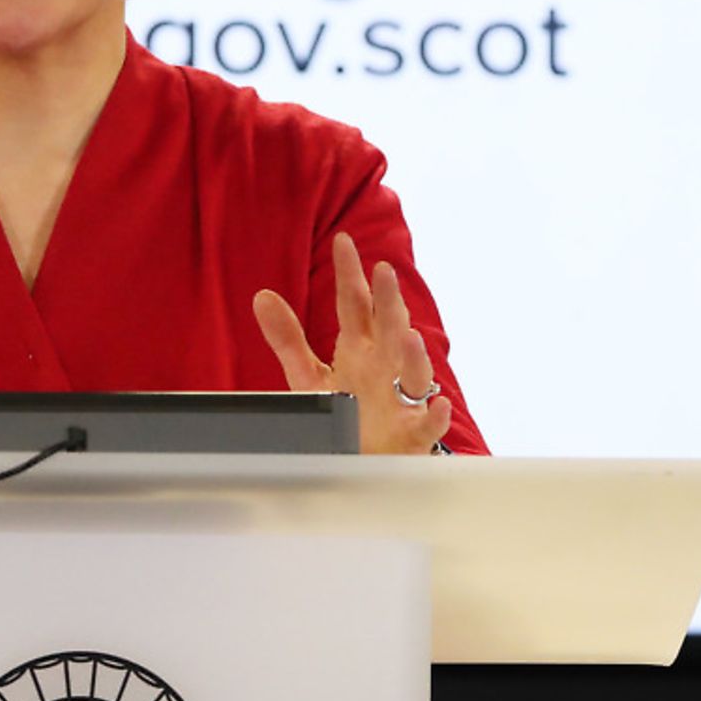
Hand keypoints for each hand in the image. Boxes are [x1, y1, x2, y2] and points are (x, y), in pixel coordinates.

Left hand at [252, 232, 451, 454]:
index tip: (343, 241)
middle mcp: (384, 366)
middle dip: (389, 301)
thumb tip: (261, 296)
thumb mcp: (308, 376)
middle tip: (384, 271)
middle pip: (389, 328)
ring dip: (414, 356)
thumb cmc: (346, 412)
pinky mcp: (412, 433)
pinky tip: (438, 406)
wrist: (366, 459)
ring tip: (409, 336)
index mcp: (359, 348)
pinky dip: (435, 415)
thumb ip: (287, 339)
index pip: (354, 305)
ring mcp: (401, 398)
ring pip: (413, 373)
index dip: (349, 274)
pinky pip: (428, 424)